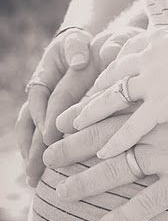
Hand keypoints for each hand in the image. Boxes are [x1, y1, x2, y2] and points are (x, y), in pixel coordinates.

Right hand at [16, 28, 90, 184]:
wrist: (82, 47)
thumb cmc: (85, 44)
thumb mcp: (83, 40)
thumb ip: (78, 47)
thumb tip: (79, 59)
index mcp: (46, 73)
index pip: (41, 98)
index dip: (45, 116)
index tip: (52, 135)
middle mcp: (40, 92)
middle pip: (31, 121)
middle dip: (34, 146)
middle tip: (36, 170)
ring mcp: (42, 106)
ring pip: (30, 133)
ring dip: (31, 155)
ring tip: (33, 180)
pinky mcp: (49, 117)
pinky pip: (38, 137)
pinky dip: (38, 155)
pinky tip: (41, 177)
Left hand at [44, 95, 167, 220]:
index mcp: (160, 94)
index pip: (112, 101)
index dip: (86, 112)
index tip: (67, 119)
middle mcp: (156, 123)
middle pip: (102, 134)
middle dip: (72, 145)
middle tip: (48, 155)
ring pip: (115, 168)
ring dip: (84, 182)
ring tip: (60, 193)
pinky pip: (148, 201)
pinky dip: (123, 216)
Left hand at [68, 11, 167, 158]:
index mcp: (163, 41)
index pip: (128, 55)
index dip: (111, 70)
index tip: (100, 81)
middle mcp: (151, 59)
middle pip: (111, 78)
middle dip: (90, 94)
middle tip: (72, 108)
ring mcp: (154, 82)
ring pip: (111, 102)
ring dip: (89, 116)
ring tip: (70, 130)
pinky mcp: (164, 105)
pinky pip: (133, 128)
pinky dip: (117, 142)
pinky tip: (103, 154)